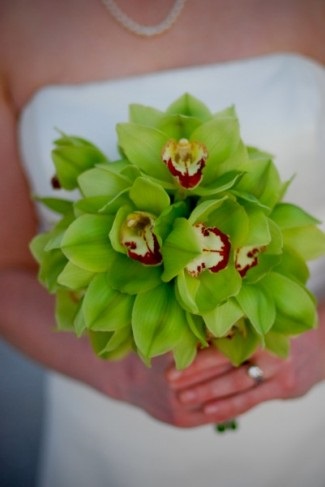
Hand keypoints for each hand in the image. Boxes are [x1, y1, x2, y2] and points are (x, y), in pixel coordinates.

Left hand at [166, 315, 324, 424]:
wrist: (324, 342)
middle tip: (170, 381)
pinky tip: (208, 411)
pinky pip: (251, 401)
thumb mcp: (264, 322)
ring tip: (183, 398)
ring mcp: (279, 370)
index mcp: (260, 326)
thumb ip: (238, 329)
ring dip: (207, 393)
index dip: (197, 355)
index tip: (172, 362)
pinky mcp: (285, 388)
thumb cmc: (284, 329)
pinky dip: (229, 407)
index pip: (223, 343)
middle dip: (195, 374)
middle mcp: (270, 348)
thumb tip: (196, 334)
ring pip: (236, 385)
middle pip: (226, 364)